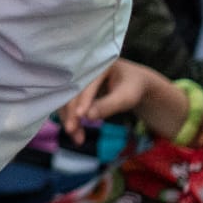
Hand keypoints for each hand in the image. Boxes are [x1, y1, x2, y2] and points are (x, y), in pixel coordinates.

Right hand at [59, 58, 186, 143]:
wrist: (135, 84)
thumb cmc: (133, 88)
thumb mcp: (127, 96)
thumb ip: (109, 105)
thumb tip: (87, 117)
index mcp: (96, 63)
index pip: (86, 84)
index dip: (82, 100)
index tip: (80, 116)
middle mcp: (82, 69)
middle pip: (71, 92)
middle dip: (71, 113)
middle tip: (72, 131)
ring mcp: (77, 79)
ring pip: (67, 101)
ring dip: (69, 119)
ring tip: (77, 139)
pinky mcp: (75, 90)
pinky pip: (69, 105)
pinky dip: (72, 120)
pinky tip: (76, 134)